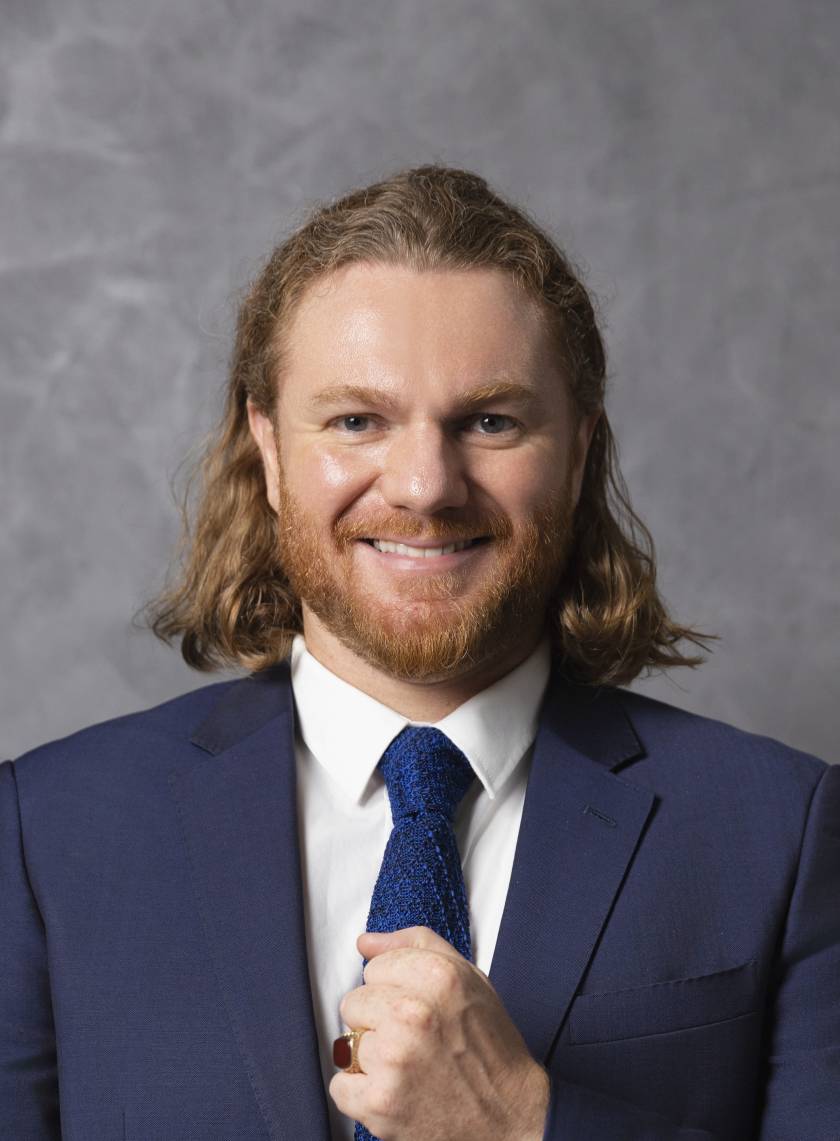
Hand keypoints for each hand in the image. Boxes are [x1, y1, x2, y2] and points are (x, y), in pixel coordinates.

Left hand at [329, 925, 549, 1140]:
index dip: (395, 989)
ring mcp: (394, 1058)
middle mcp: (413, 1012)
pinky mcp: (379, 1102)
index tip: (419, 1009)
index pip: (375, 967)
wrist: (510, 1119)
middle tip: (414, 1041)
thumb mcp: (469, 979)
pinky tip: (396, 1092)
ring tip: (410, 1068)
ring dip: (373, 1059)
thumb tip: (366, 941)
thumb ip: (416, 945)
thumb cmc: (490, 1048)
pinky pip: (340, 1086)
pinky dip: (362, 1095)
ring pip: (348, 1043)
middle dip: (378, 1021)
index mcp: (437, 975)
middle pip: (354, 1003)